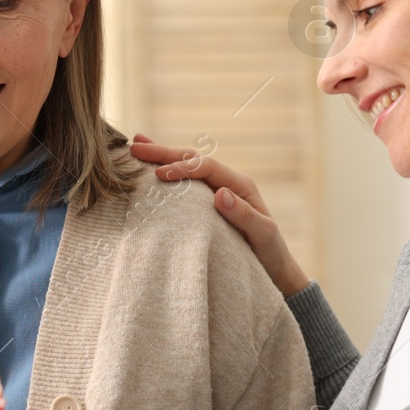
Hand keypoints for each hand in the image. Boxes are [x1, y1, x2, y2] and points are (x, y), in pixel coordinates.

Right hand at [129, 133, 310, 296]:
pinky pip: (185, 180)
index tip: (158, 175)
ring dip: (162, 155)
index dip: (182, 168)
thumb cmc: (269, 252)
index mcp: (240, 185)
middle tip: (135, 147)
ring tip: (135, 144)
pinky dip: (167, 168)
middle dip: (164, 152)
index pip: (206, 167)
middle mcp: (228, 181)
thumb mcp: (262, 234)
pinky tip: (150, 164)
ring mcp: (217, 189)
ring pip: (186, 165)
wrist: (274, 266)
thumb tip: (220, 193)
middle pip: (192, 159)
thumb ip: (243, 214)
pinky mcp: (208, 200)